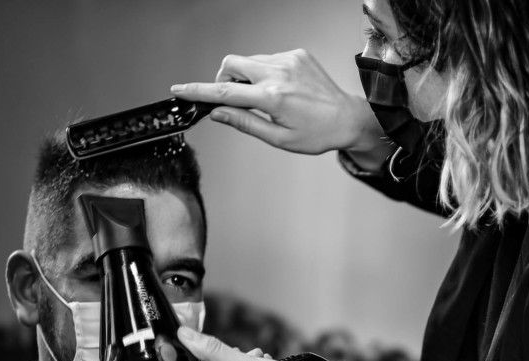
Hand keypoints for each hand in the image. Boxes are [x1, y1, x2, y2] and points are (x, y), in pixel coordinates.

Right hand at [170, 49, 388, 162]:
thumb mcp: (279, 138)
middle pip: (232, 64)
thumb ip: (245, 123)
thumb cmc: (318, 134)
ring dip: (248, 77)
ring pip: (250, 60)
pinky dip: (266, 72)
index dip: (199, 90)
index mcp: (272, 97)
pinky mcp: (297, 54)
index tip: (180, 89)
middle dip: (225, 78)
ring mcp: (289, 60)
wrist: (348, 119)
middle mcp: (279, 73)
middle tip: (234, 99)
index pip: (225, 91)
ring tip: (266, 98)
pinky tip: (283, 89)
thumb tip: (219, 113)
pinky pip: (269, 58)